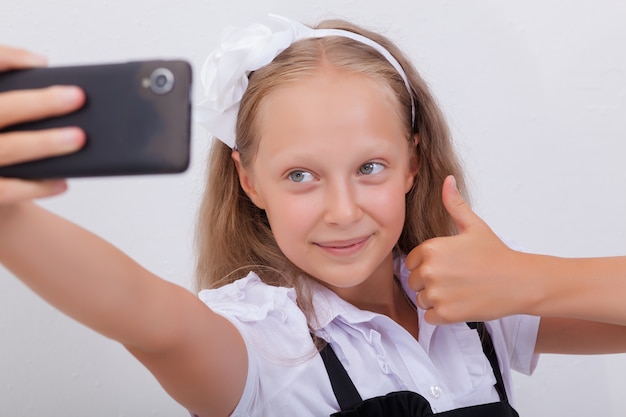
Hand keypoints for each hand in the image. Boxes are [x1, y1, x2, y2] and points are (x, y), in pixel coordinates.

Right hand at [0, 45, 84, 204]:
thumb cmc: (0, 143)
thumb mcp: (3, 117)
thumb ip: (18, 106)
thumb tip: (64, 95)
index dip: (8, 59)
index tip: (42, 63)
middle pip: (1, 110)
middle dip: (39, 103)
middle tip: (77, 97)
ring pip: (8, 148)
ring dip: (45, 143)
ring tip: (79, 137)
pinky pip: (9, 189)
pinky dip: (38, 186)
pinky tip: (62, 182)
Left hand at [406, 175, 526, 323]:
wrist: (520, 282)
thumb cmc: (496, 254)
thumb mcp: (474, 226)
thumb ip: (454, 205)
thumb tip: (448, 180)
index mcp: (431, 248)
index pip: (412, 261)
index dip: (428, 265)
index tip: (449, 267)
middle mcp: (429, 270)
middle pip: (414, 282)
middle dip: (430, 283)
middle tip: (456, 280)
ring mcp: (436, 293)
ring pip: (422, 300)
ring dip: (436, 300)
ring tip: (460, 292)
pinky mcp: (445, 313)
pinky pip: (430, 317)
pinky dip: (442, 315)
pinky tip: (460, 304)